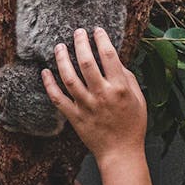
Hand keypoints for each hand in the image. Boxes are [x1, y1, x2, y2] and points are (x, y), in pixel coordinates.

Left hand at [42, 27, 146, 160]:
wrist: (121, 153)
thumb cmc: (132, 125)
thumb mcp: (138, 99)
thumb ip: (127, 78)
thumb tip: (114, 60)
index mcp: (119, 88)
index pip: (108, 56)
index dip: (101, 39)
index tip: (97, 31)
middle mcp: (102, 95)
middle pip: (87, 62)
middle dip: (80, 43)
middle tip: (77, 32)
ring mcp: (86, 106)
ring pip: (69, 78)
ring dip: (62, 59)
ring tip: (60, 46)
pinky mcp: (74, 117)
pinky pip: (57, 98)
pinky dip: (49, 84)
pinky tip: (45, 71)